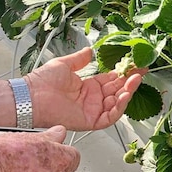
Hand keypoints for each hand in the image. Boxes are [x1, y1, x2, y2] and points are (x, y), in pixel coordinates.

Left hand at [25, 47, 145, 130]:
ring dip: (127, 92)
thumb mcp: (64, 64)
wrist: (31, 96)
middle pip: (117, 90)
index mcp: (87, 87)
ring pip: (116, 103)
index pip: (111, 80)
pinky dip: (119, 108)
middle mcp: (92, 99)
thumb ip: (79, 59)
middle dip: (130, 81)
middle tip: (140, 71)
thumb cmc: (42, 81)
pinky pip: (109, 116)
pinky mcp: (90, 121)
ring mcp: (92, 110)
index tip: (135, 65)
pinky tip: (124, 96)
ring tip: (135, 80)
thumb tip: (90, 50)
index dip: (124, 73)